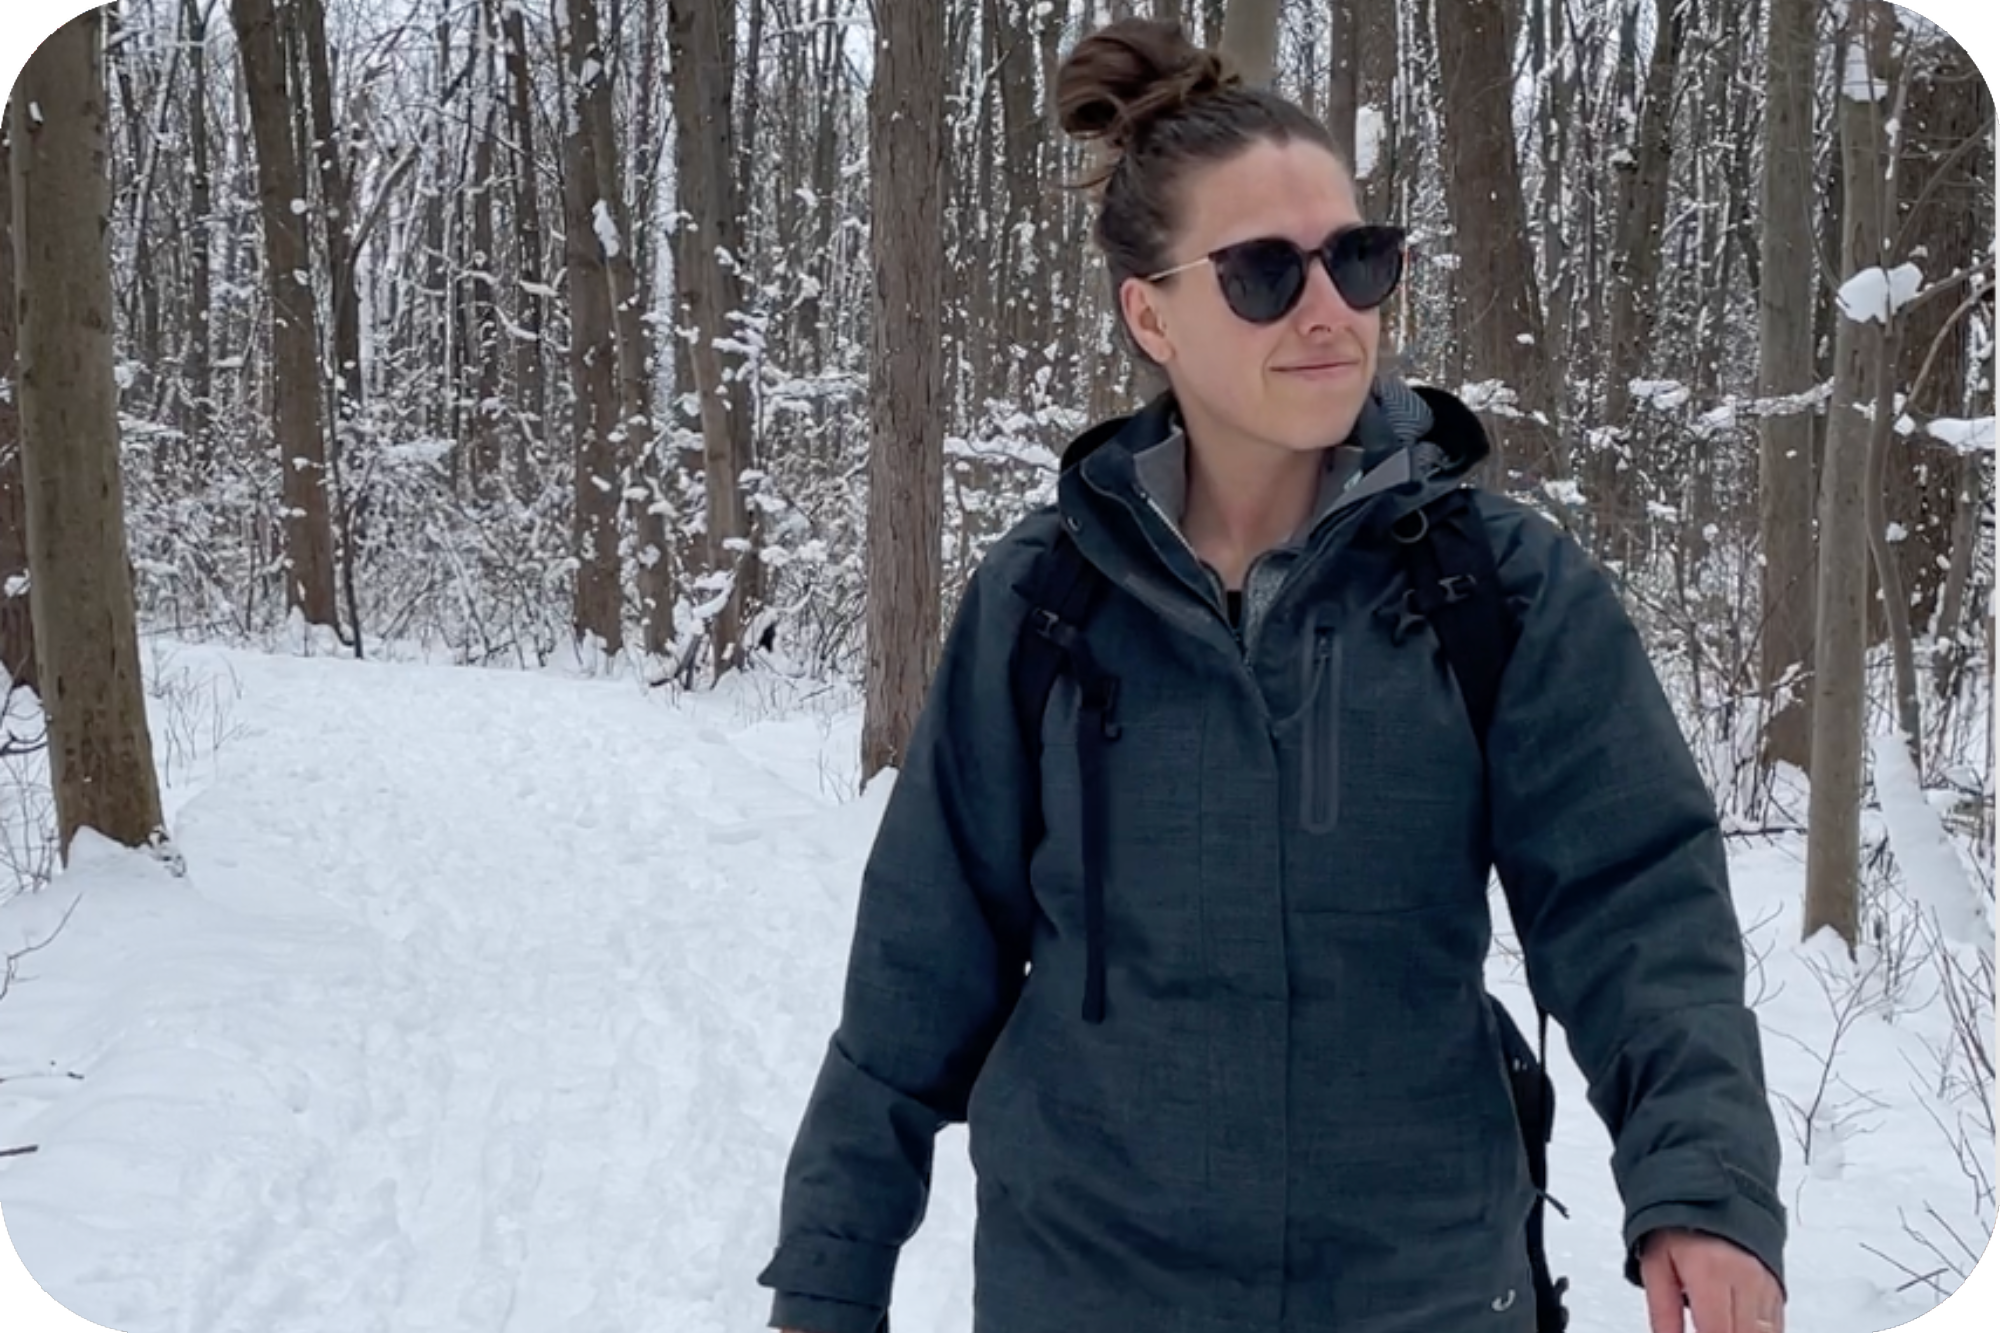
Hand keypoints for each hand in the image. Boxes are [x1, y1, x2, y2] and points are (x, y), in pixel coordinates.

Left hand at [1639, 1228, 1783, 1332]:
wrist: (1707, 1192)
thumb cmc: (1677, 1226)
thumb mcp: (1656, 1265)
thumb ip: (1663, 1311)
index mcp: (1710, 1272)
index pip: (1717, 1331)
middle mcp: (1744, 1277)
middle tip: (1705, 1327)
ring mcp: (1765, 1281)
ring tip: (1716, 1324)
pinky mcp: (1777, 1285)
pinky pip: (1775, 1324)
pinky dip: (1759, 1332)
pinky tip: (1737, 1326)